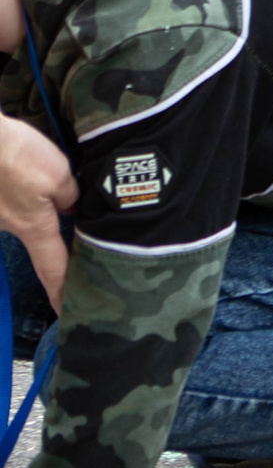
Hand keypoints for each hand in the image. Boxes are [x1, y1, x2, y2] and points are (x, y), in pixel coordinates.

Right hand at [0, 117, 76, 311]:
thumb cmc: (14, 155)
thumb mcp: (58, 175)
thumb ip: (69, 196)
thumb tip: (70, 207)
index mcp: (32, 226)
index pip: (51, 267)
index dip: (60, 291)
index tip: (65, 312)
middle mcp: (7, 225)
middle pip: (36, 234)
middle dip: (50, 228)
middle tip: (67, 227)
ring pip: (20, 212)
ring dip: (31, 197)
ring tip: (35, 178)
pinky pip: (7, 200)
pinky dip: (17, 187)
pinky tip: (19, 172)